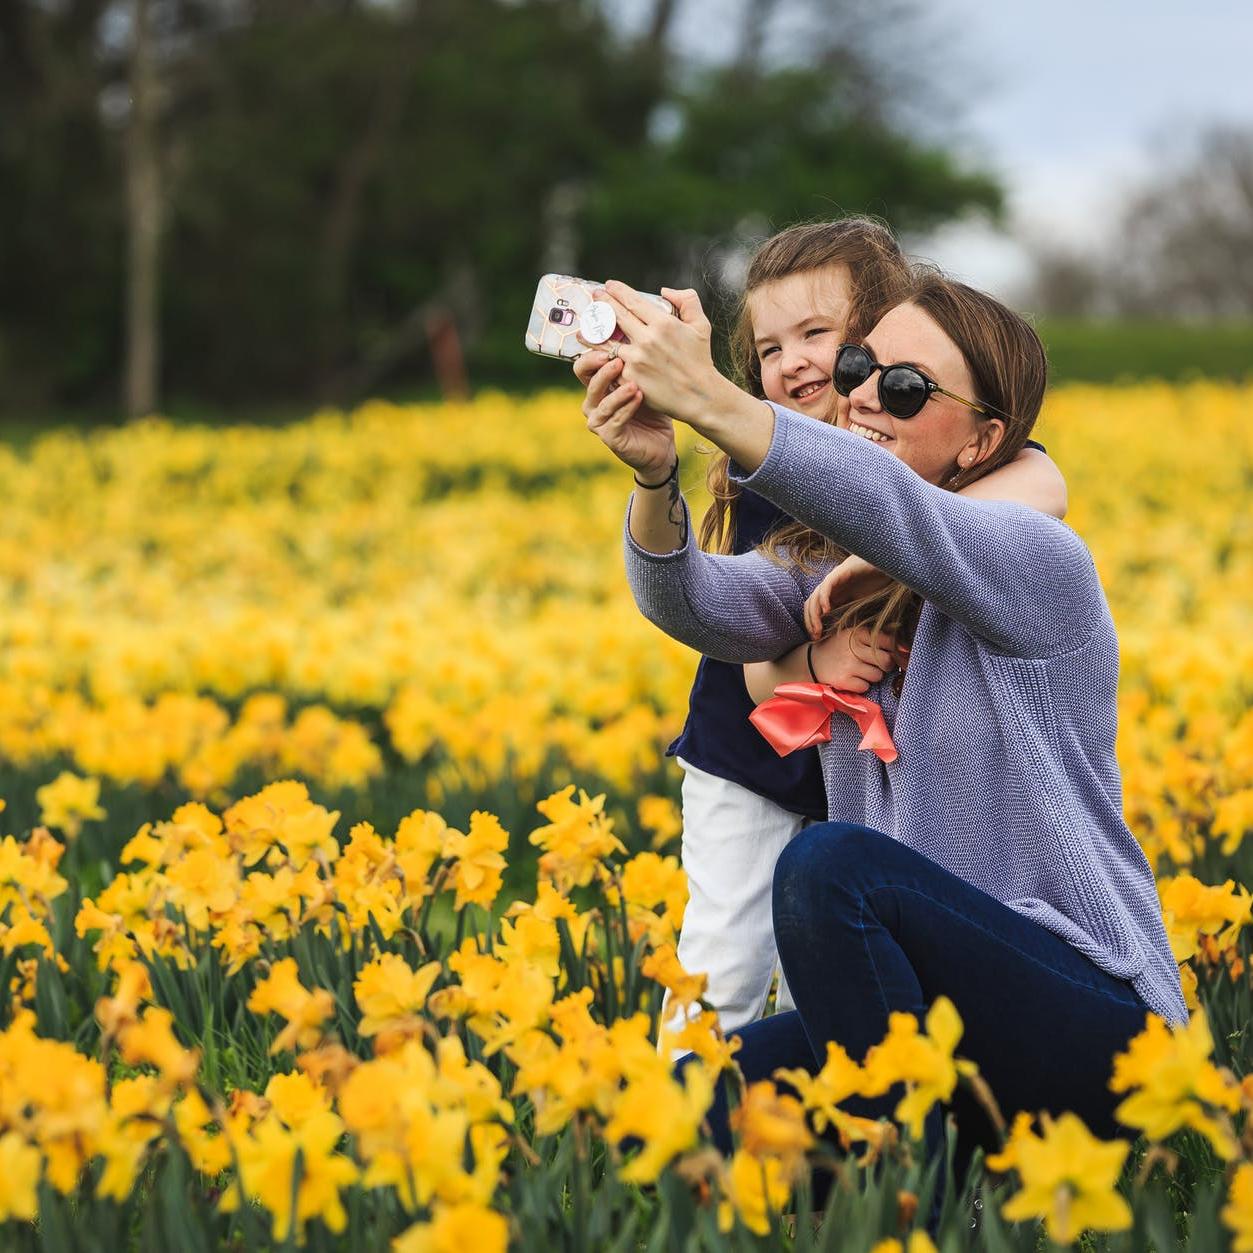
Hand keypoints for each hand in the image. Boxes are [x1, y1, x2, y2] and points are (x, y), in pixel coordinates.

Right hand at [577, 348, 675, 477]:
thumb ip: (638, 362)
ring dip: (617, 390)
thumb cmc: (653, 409)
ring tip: (633, 382)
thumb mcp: (646, 382)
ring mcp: (598, 421)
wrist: (662, 444)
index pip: (585, 364)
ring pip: (600, 400)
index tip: (607, 337)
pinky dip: (627, 407)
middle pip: (586, 378)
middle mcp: (593, 402)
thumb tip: (641, 328)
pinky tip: (639, 397)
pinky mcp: (609, 437)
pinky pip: (615, 419)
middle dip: (600, 367)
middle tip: (617, 359)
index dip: (593, 350)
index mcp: (598, 386)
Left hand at [590, 281, 725, 426]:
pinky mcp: (630, 378)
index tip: (609, 285)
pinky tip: (592, 351)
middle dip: (603, 302)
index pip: (632, 301)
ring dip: (594, 330)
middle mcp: (647, 339)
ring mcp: (636, 360)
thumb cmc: (700, 360)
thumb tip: (664, 290)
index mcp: (663, 323)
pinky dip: (601, 356)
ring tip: (586, 324)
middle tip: (595, 295)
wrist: (699, 396)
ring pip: (608, 341)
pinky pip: (611, 364)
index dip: (617, 291)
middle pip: (616, 315)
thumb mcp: (701, 325)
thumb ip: (687, 301)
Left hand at [804, 555, 894, 639]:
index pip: (815, 609)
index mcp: (834, 594)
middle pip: (811, 604)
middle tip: (816, 637)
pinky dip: (824, 599)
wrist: (887, 563)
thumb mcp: (862, 602)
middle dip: (810, 622)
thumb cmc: (876, 581)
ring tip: (818, 629)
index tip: (817, 638)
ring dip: (814, 615)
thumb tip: (846, 632)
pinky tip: (827, 611)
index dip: (813, 623)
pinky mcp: (840, 572)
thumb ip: (851, 612)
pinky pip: (826, 586)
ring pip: (815, 597)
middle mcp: (830, 586)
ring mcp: (834, 578)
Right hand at [810, 626, 897, 693]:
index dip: (893, 649)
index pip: (888, 641)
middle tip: (876, 664)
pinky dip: (861, 685)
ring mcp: (848, 665)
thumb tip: (902, 633)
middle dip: (885, 665)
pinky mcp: (843, 680)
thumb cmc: (840, 647)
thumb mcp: (854, 634)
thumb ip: (877, 633)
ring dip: (873, 676)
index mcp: (858, 633)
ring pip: (877, 675)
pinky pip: (865, 687)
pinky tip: (853, 679)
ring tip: (861, 671)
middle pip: (886, 660)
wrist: (812, 661)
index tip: (888, 653)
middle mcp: (853, 648)